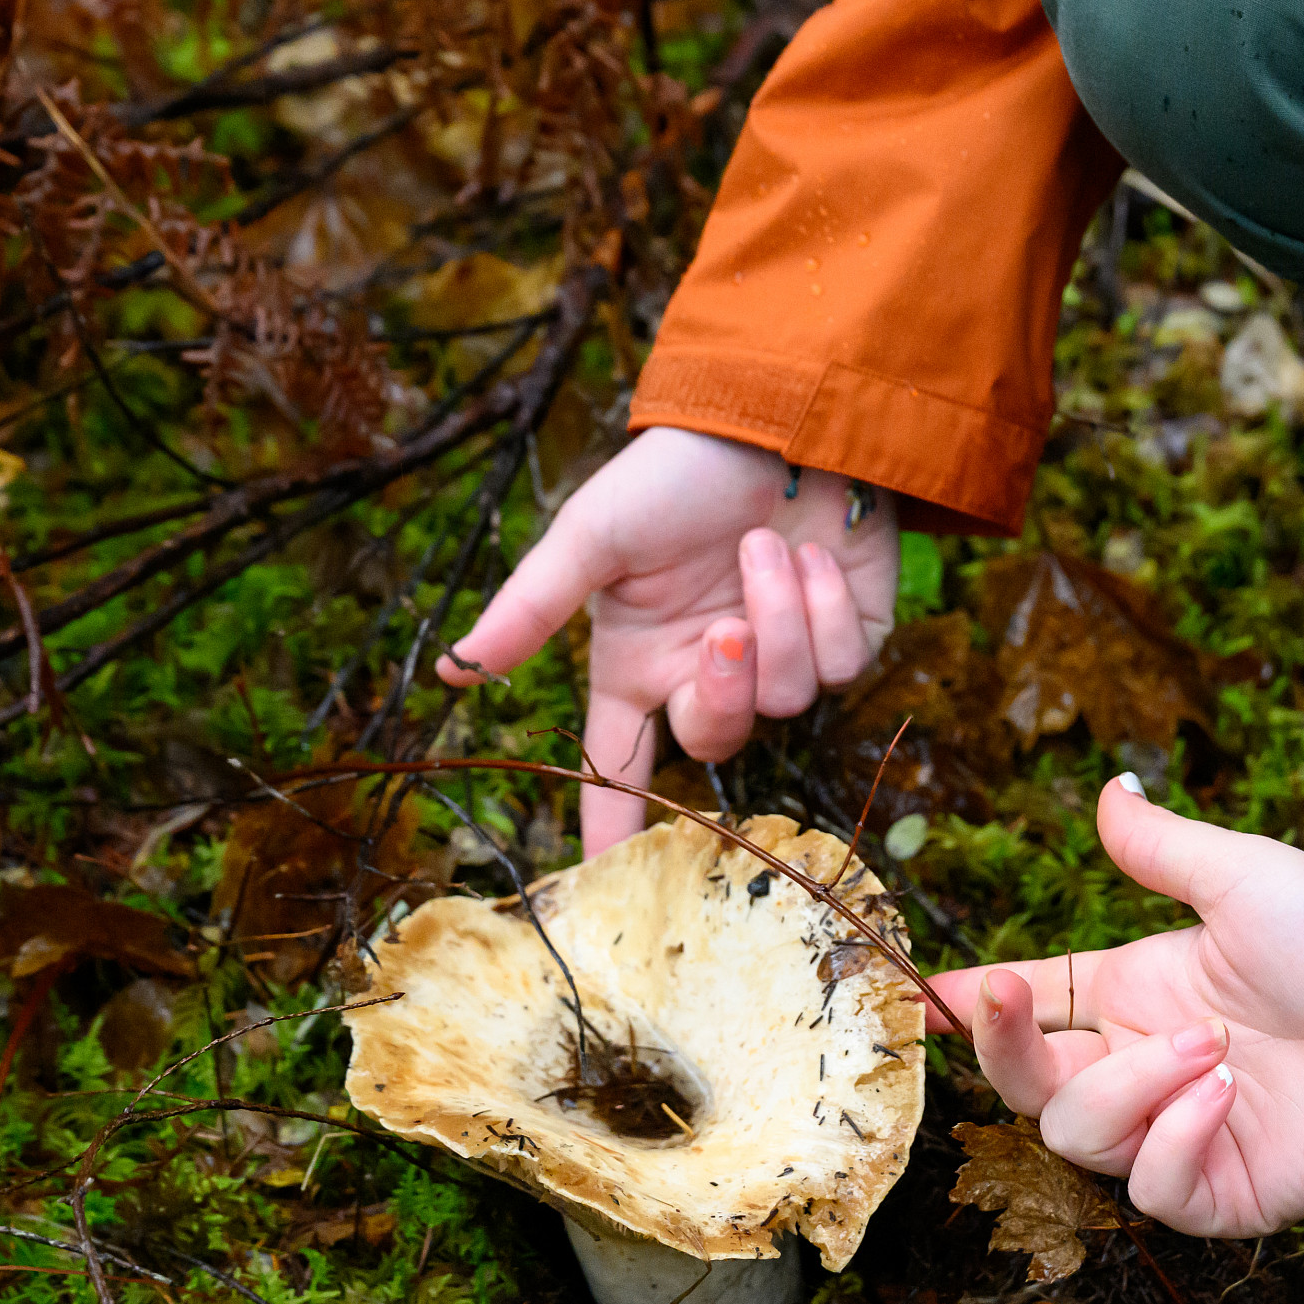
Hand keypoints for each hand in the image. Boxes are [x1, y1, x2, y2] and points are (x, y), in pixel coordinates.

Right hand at [438, 428, 896, 849]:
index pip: (617, 768)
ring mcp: (779, 660)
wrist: (777, 415)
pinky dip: (823, 608)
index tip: (601, 889)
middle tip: (721, 627)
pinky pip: (842, 666)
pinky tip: (812, 556)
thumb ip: (532, 605)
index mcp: (639, 663)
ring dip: (776, 620)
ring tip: (763, 547)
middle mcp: (707, 673)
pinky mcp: (846, 637)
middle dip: (721, 693)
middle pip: (716, 745)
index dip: (611, 828)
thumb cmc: (674, 474)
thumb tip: (457, 668)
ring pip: (788, 702)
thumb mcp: (593, 535)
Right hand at [926, 777, 1303, 1238]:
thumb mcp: (1240, 877)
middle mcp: (1145, 1070)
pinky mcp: (1221, 1194)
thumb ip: (1160, 847)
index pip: (1029, 1009)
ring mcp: (1179, 1137)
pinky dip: (1176, 1144)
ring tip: (1215, 1050)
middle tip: (1009, 998)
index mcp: (1135, 996)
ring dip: (1131, 1088)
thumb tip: (1109, 787)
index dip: (972, 1008)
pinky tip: (1226, 1099)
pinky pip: (1152, 1189)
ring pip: (1079, 1137)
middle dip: (1006, 1047)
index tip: (921, 994)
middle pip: (1029, 1086)